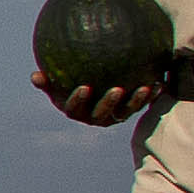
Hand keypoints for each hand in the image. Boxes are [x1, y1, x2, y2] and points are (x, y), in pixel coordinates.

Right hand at [38, 75, 159, 127]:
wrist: (96, 87)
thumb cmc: (71, 83)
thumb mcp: (57, 83)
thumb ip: (47, 81)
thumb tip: (34, 75)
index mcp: (76, 111)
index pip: (74, 109)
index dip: (79, 101)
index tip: (84, 87)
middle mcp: (96, 117)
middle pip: (102, 114)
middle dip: (110, 103)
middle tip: (116, 89)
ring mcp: (115, 116)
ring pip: (125, 111)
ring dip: (135, 101)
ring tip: (142, 87)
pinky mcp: (131, 110)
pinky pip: (141, 104)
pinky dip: (150, 95)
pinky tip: (159, 82)